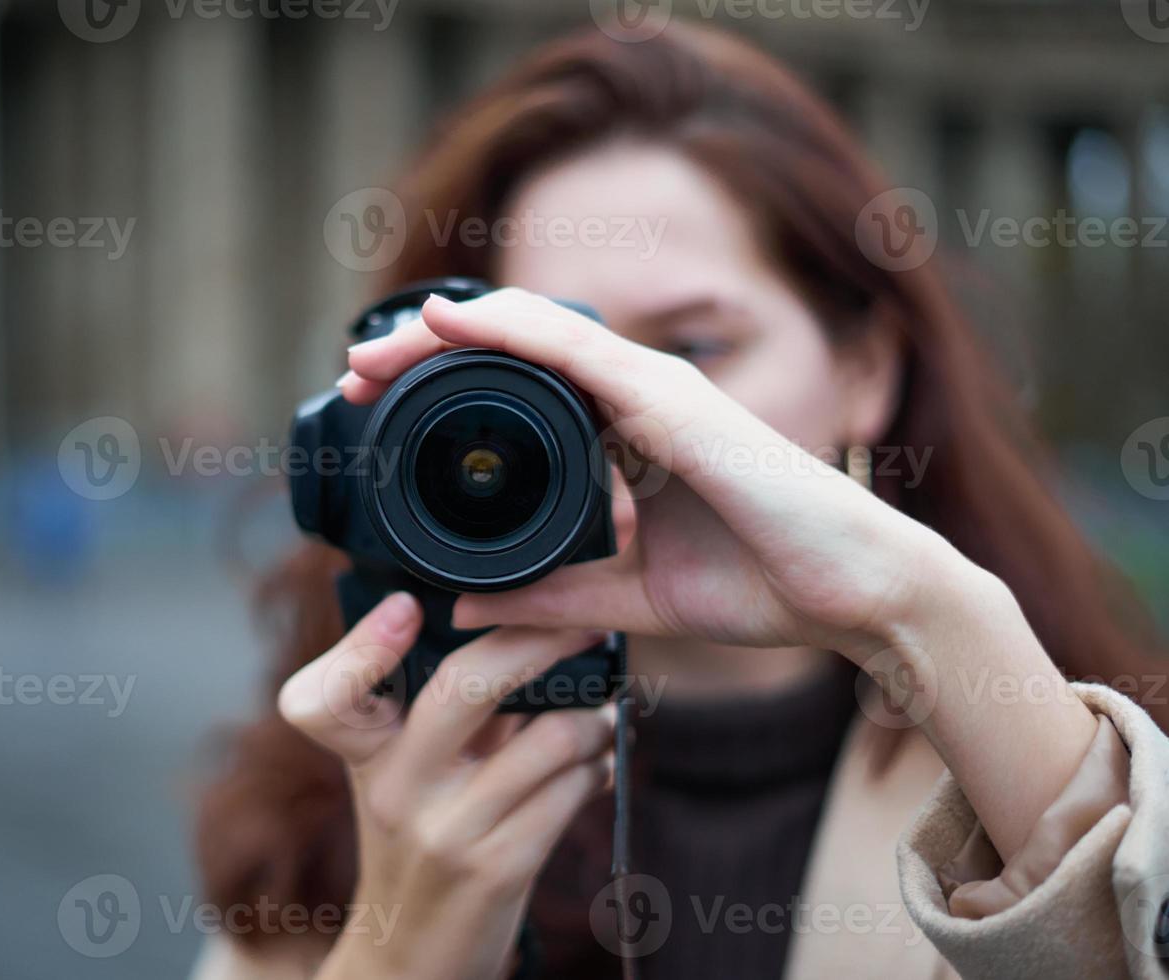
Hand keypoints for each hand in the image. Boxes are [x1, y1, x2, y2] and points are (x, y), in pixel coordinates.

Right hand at [279, 593, 615, 979]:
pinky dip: (598, 767)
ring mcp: (444, 831)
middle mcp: (394, 789)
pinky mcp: (496, 868)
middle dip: (538, 643)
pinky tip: (599, 765)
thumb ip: (453, 711)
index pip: (328, 696)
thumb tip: (527, 631)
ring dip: (591, 719)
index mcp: (365, 756)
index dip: (361, 647)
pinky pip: (570, 792)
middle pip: (462, 688)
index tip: (404, 606)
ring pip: (545, 739)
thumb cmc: (423, 845)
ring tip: (600, 715)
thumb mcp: (412, 777)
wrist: (412, 960)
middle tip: (584, 625)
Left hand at [343, 287, 1098, 861]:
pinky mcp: (675, 403)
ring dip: (448, 337)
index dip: (445, 393)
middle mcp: (636, 401)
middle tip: (356, 375)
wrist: (855, 597)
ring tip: (378, 350)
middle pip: (513, 357)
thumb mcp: (626, 599)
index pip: (518, 396)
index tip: (378, 411)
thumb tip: (459, 607)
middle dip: (426, 359)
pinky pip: (578, 351)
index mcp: (625, 439)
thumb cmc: (764, 586)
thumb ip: (548, 599)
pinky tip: (453, 323)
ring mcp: (657, 392)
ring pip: (534, 339)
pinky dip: (510, 331)